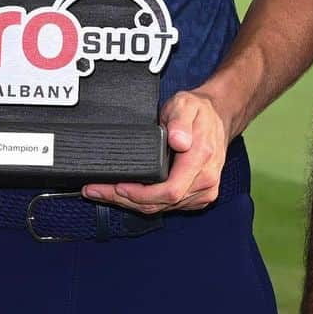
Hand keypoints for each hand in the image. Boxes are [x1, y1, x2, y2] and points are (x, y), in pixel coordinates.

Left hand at [82, 88, 227, 214]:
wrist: (217, 117)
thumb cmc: (198, 112)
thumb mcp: (186, 106)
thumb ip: (180, 122)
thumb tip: (177, 140)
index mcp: (200, 161)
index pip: (170, 190)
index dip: (141, 194)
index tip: (119, 187)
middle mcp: (204, 182)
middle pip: (161, 204)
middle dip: (125, 200)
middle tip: (96, 191)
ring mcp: (202, 192)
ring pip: (162, 208)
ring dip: (131, 203)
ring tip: (102, 192)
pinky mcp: (196, 196)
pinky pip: (167, 205)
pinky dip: (144, 202)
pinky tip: (124, 194)